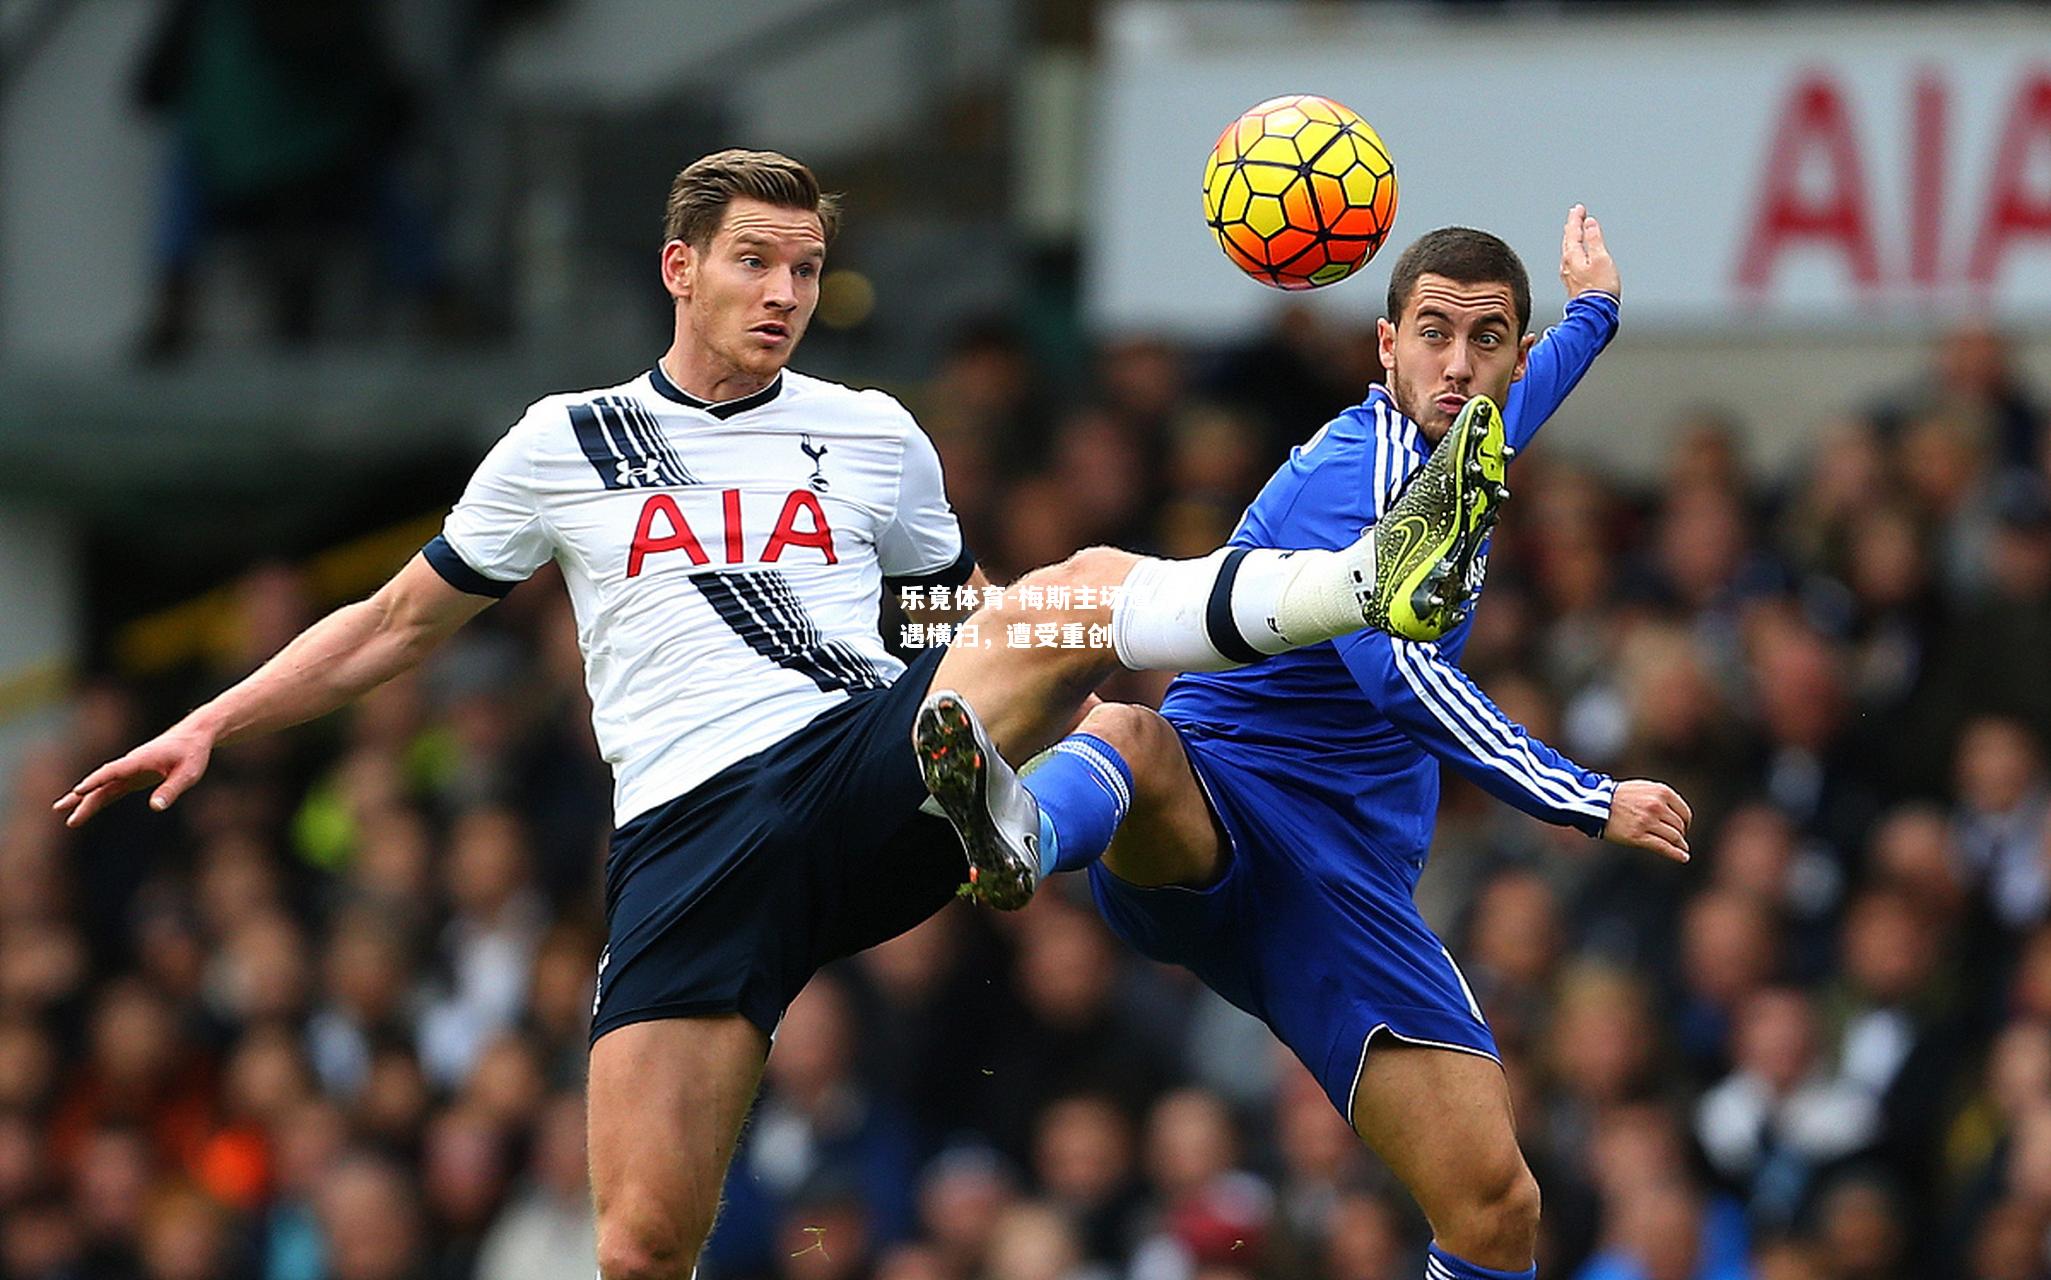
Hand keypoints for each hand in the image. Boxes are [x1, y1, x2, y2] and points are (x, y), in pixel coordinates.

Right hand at [52, 723, 214, 827]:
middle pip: (101, 781)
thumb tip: (155, 807)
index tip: (79, 790)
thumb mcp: (188, 773)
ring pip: (103, 787)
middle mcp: (130, 764)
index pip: (113, 771)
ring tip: (66, 815)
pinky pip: (112, 789)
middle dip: (81, 796)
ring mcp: (130, 771)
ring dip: (85, 800)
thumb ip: (172, 789)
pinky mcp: (134, 777)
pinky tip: (86, 808)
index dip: (96, 781)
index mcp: (141, 760)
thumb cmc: (193, 753)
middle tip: (60, 809)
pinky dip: (99, 798)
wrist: (194, 736)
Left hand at [1561, 204, 1619, 300]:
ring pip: (1569, 250)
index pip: (1572, 231)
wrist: (1596, 312)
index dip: (1576, 218)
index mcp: (1572, 256)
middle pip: (1568, 240)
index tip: (1578, 208)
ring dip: (1573, 238)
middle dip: (1572, 226)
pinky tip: (1577, 254)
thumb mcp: (1601, 259)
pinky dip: (1574, 250)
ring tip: (1575, 230)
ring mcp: (1569, 274)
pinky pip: (1572, 260)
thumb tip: (1589, 224)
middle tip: (1576, 215)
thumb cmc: (1600, 289)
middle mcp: (1567, 264)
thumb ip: (1594, 239)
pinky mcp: (1574, 283)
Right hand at [1601, 779, 1691, 861]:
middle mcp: (1656, 806)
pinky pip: (1664, 847)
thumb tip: (1678, 816)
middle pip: (1679, 826)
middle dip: (1680, 835)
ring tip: (1681, 850)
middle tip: (1677, 840)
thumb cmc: (1617, 797)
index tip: (1682, 829)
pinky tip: (1683, 858)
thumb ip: (1660, 798)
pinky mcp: (1637, 836)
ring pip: (1674, 837)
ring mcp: (1647, 821)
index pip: (1683, 812)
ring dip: (1680, 845)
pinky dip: (1676, 854)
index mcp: (1661, 792)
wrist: (1594, 803)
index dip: (1685, 823)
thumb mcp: (1642, 788)